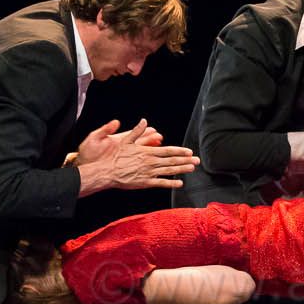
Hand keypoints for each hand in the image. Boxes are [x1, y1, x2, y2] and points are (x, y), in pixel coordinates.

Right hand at [75, 118, 199, 194]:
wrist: (106, 171)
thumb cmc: (114, 156)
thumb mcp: (125, 140)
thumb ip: (137, 131)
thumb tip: (144, 121)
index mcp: (147, 151)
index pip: (168, 150)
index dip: (180, 151)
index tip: (189, 151)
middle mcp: (150, 162)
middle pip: (172, 161)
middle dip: (186, 160)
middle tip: (197, 161)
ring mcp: (148, 173)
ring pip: (169, 171)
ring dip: (182, 170)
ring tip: (191, 168)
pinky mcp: (145, 183)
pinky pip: (161, 183)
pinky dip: (171, 183)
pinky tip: (179, 183)